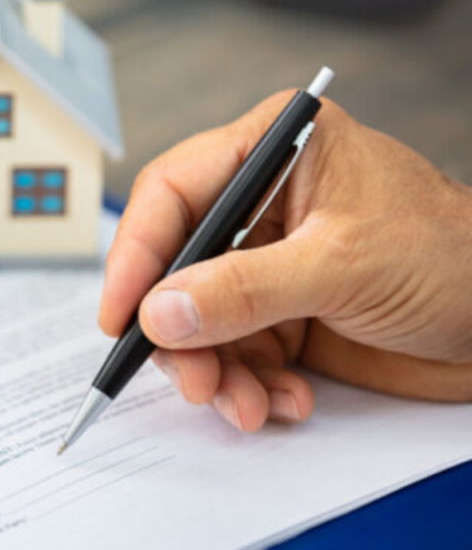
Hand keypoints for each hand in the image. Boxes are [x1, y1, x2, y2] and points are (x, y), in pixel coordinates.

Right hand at [99, 91, 471, 431]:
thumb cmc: (456, 256)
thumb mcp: (342, 266)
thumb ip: (243, 290)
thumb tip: (159, 312)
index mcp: (275, 153)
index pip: (173, 191)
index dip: (136, 254)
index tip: (119, 314)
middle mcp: (263, 204)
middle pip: (177, 265)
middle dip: (181, 332)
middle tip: (192, 378)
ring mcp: (269, 262)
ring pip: (200, 320)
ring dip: (217, 371)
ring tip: (245, 404)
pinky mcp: (281, 312)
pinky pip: (235, 352)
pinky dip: (251, 385)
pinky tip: (284, 399)